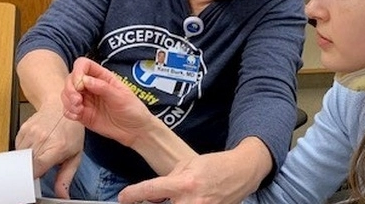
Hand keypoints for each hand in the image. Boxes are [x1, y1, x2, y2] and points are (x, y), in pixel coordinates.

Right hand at [15, 102, 84, 198]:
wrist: (62, 105)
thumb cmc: (71, 129)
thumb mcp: (75, 154)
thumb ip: (66, 176)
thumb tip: (62, 195)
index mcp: (57, 146)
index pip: (36, 169)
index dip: (32, 179)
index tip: (33, 183)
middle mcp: (42, 139)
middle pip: (26, 165)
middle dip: (30, 171)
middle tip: (38, 169)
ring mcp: (31, 133)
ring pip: (20, 157)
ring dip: (27, 160)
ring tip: (40, 153)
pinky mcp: (23, 129)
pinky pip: (17, 147)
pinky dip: (24, 150)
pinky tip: (35, 145)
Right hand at [61, 57, 153, 146]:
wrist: (135, 131)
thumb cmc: (133, 110)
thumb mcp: (122, 97)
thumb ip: (103, 88)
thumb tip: (85, 80)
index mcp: (103, 77)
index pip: (84, 65)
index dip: (78, 71)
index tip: (79, 84)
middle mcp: (92, 86)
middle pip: (71, 79)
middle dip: (70, 89)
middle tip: (77, 100)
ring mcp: (86, 100)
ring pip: (67, 94)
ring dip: (68, 101)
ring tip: (79, 110)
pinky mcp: (83, 113)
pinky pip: (68, 109)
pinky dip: (68, 111)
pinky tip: (78, 116)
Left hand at [117, 138, 271, 203]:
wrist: (240, 173)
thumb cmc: (213, 165)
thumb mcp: (188, 164)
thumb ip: (168, 179)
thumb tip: (151, 195)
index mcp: (185, 183)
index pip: (152, 190)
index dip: (133, 195)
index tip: (123, 197)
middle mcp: (192, 202)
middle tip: (145, 201)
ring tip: (171, 198)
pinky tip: (181, 200)